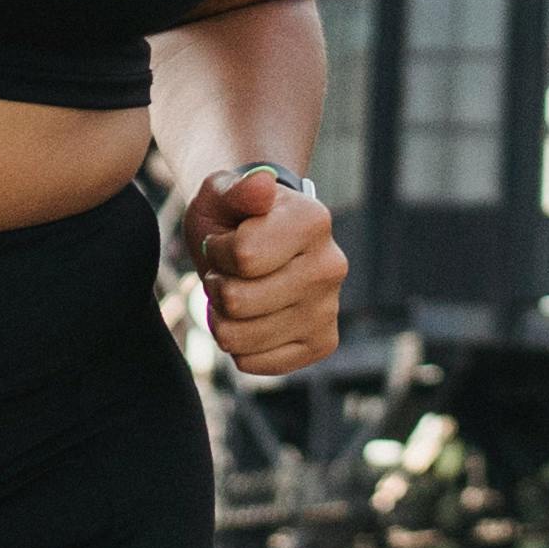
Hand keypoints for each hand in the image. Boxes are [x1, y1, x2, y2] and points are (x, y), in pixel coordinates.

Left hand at [183, 166, 346, 376]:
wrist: (256, 242)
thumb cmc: (234, 217)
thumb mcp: (222, 193)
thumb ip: (237, 188)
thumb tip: (261, 184)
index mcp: (314, 220)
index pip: (242, 256)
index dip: (217, 250)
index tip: (226, 239)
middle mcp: (331, 266)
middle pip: (237, 301)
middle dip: (217, 285)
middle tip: (228, 271)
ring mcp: (329, 309)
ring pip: (237, 337)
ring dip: (222, 317)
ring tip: (237, 292)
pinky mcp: (321, 344)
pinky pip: (251, 363)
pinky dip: (238, 344)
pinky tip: (251, 318)